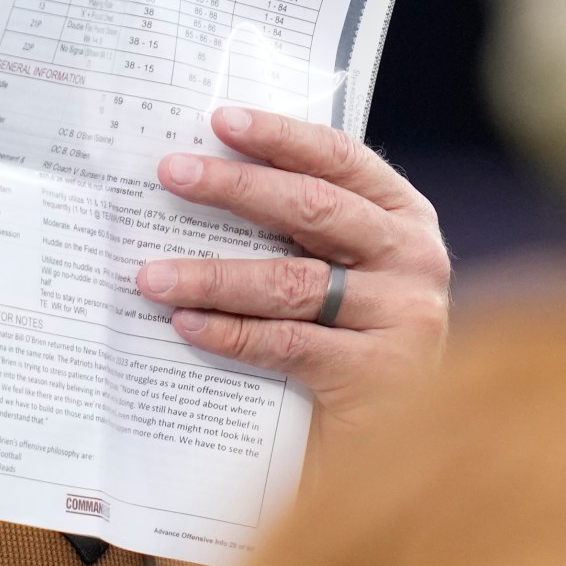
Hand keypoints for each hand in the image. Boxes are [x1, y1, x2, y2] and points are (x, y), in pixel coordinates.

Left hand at [135, 106, 450, 454]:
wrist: (401, 445)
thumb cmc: (354, 347)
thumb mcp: (341, 277)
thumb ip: (300, 234)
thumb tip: (206, 181)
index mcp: (404, 219)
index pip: (341, 159)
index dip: (281, 137)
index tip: (221, 121)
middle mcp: (414, 259)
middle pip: (312, 209)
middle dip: (234, 187)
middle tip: (171, 173)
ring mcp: (404, 317)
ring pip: (291, 282)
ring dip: (212, 275)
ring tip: (152, 273)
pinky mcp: (378, 374)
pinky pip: (287, 342)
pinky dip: (230, 332)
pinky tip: (185, 324)